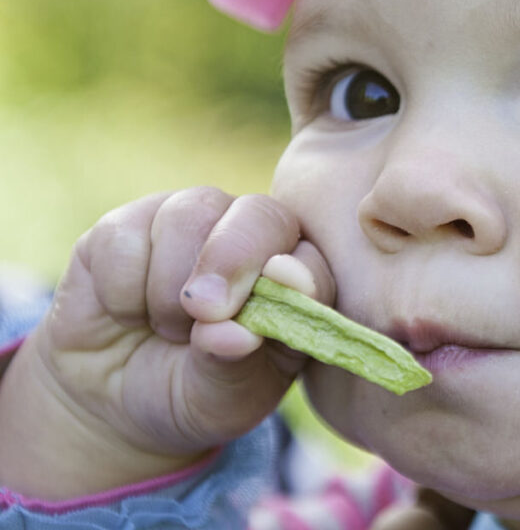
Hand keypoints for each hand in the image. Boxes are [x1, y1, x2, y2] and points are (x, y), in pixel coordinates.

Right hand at [0, 188, 334, 498]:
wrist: (110, 399)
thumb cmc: (191, 393)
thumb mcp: (218, 402)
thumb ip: (232, 368)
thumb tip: (237, 336)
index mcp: (292, 280)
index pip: (311, 260)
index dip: (298, 274)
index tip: (272, 301)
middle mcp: (250, 237)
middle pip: (257, 214)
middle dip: (232, 260)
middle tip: (204, 311)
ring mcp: (190, 222)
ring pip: (188, 215)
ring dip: (169, 286)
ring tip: (167, 330)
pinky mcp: (128, 224)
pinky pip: (124, 235)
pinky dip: (121, 287)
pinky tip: (126, 313)